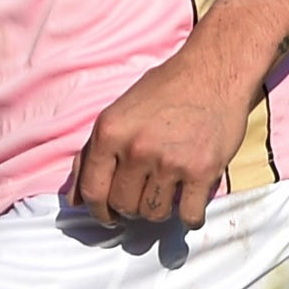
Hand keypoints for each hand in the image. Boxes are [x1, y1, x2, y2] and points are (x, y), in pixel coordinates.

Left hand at [74, 41, 257, 229]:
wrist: (213, 72)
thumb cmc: (164, 91)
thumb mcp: (117, 113)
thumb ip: (90, 154)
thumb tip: (74, 200)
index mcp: (110, 133)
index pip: (93, 191)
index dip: (98, 211)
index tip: (108, 216)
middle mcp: (137, 149)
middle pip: (124, 206)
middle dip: (131, 207)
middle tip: (143, 193)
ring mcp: (170, 162)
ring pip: (154, 214)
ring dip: (159, 210)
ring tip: (166, 191)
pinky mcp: (203, 171)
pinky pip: (189, 216)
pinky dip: (189, 216)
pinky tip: (189, 201)